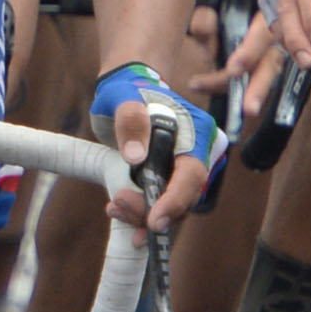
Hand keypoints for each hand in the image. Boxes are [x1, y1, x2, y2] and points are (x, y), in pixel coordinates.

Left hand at [90, 61, 219, 230]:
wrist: (124, 91)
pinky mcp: (168, 179)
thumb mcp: (124, 98)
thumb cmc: (127, 90)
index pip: (193, 175)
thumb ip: (130, 121)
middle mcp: (197, 155)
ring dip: (142, 214)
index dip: (175, 201)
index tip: (154, 221)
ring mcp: (182, 169)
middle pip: (183, 198)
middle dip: (151, 210)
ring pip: (172, 207)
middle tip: (117, 204)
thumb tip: (136, 157)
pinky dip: (140, 212)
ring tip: (113, 207)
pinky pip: (160, 204)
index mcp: (197, 134)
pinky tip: (117, 209)